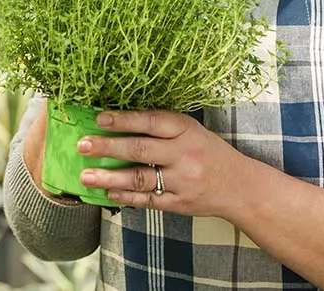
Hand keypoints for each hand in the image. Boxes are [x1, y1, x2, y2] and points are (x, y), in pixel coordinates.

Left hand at [76, 109, 249, 217]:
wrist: (240, 187)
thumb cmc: (209, 153)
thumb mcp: (192, 131)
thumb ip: (162, 127)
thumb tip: (118, 122)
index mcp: (187, 130)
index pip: (151, 122)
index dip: (124, 120)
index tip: (99, 118)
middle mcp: (185, 155)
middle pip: (140, 150)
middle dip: (107, 147)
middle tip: (82, 145)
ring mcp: (182, 181)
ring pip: (140, 178)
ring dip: (109, 177)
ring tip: (86, 176)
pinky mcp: (179, 204)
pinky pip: (147, 200)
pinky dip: (125, 196)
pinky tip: (107, 192)